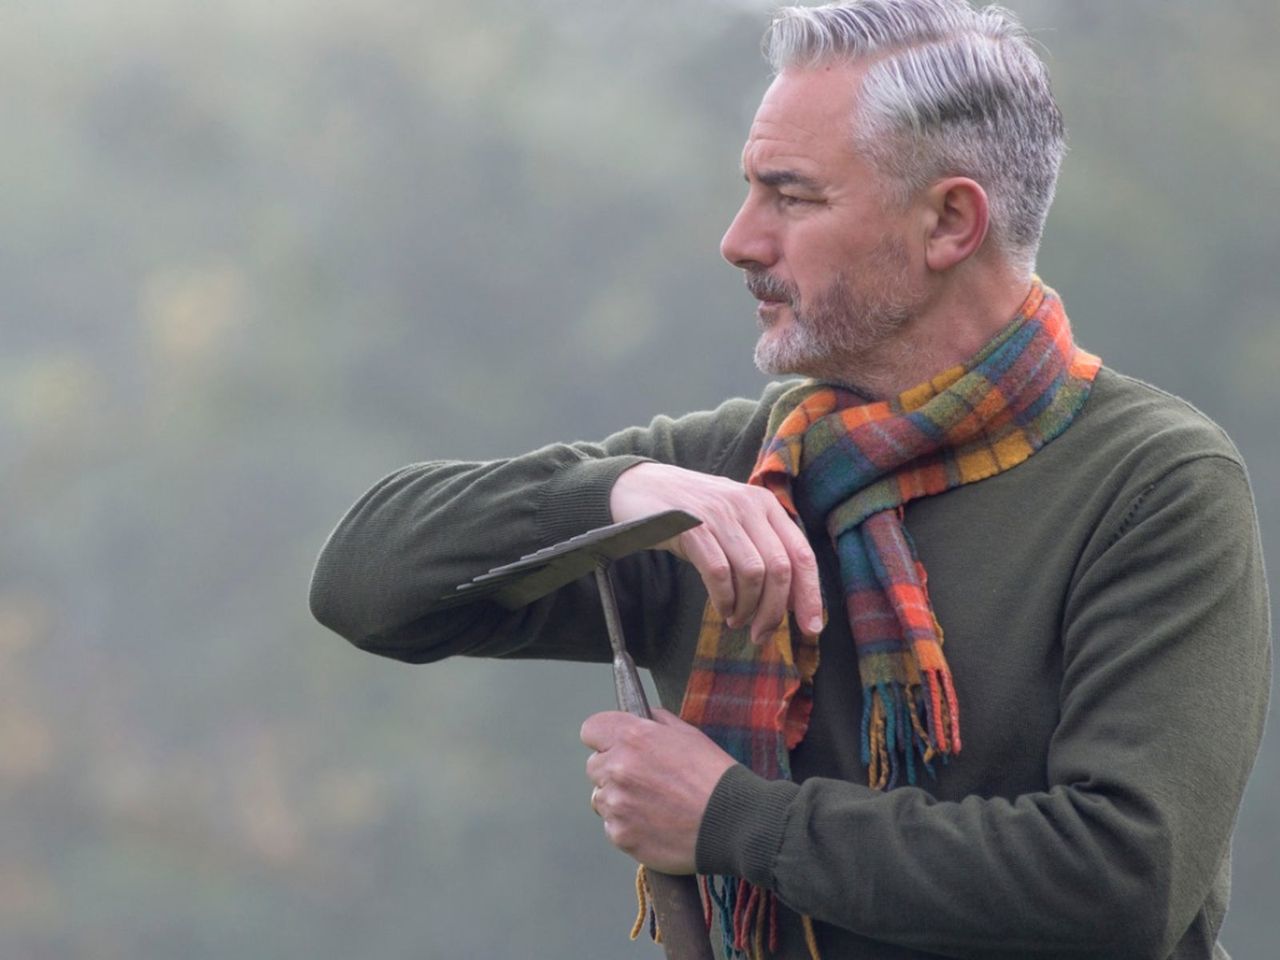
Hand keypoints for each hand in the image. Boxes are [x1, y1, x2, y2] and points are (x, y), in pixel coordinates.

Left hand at [581, 709, 736, 873]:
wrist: (733, 823)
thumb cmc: (714, 776)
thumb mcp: (689, 734)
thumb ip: (656, 722)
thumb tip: (640, 717)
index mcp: (633, 737)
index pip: (591, 729)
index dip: (605, 737)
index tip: (616, 746)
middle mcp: (619, 767)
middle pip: (594, 765)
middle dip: (613, 769)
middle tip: (643, 780)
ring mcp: (617, 803)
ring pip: (601, 797)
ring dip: (619, 799)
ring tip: (652, 805)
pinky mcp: (620, 834)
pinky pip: (611, 825)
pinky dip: (627, 825)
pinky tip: (654, 824)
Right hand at [610, 462, 823, 643]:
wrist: (639, 488)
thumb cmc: (690, 514)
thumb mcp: (732, 521)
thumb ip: (760, 548)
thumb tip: (788, 602)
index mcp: (765, 505)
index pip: (802, 554)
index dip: (810, 594)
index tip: (811, 628)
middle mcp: (747, 505)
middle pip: (779, 568)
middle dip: (774, 611)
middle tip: (761, 634)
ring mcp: (720, 515)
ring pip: (753, 574)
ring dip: (747, 608)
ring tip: (737, 620)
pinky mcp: (692, 527)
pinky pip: (719, 573)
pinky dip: (723, 599)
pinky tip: (721, 608)